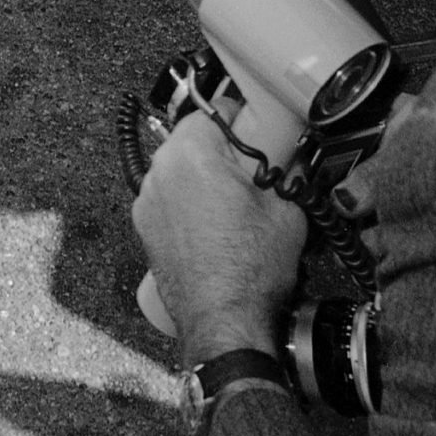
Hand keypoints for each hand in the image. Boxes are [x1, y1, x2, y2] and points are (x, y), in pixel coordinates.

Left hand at [130, 111, 308, 364]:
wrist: (225, 323)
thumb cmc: (250, 272)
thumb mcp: (287, 210)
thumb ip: (286, 173)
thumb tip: (291, 161)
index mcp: (192, 152)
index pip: (212, 112)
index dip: (238, 120)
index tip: (253, 130)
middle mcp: (161, 169)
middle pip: (191, 140)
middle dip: (219, 151)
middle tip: (248, 172)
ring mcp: (147, 199)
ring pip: (178, 170)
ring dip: (200, 177)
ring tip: (231, 206)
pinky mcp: (144, 227)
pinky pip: (167, 199)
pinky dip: (185, 204)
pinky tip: (212, 228)